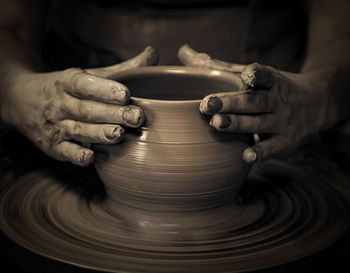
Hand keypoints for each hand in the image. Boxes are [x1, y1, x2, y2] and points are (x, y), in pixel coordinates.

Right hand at [1, 46, 157, 165]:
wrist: (22, 101)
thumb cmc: (68, 88)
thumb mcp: (89, 74)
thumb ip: (123, 68)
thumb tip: (154, 53)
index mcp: (67, 82)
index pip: (85, 84)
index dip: (104, 89)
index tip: (126, 94)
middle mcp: (60, 104)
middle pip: (86, 110)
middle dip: (112, 114)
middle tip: (136, 117)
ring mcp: (56, 126)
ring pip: (78, 130)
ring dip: (98, 133)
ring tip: (118, 134)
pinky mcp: (53, 147)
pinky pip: (65, 152)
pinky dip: (77, 155)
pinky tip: (91, 157)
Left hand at [178, 44, 332, 163]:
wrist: (318, 103)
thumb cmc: (274, 88)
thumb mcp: (258, 75)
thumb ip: (223, 68)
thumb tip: (184, 51)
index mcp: (272, 81)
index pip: (265, 75)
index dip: (255, 75)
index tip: (244, 75)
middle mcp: (277, 100)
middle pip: (254, 101)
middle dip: (230, 103)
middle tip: (207, 105)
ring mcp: (282, 122)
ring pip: (259, 123)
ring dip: (238, 124)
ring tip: (217, 124)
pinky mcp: (285, 141)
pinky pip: (272, 148)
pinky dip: (261, 153)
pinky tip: (246, 156)